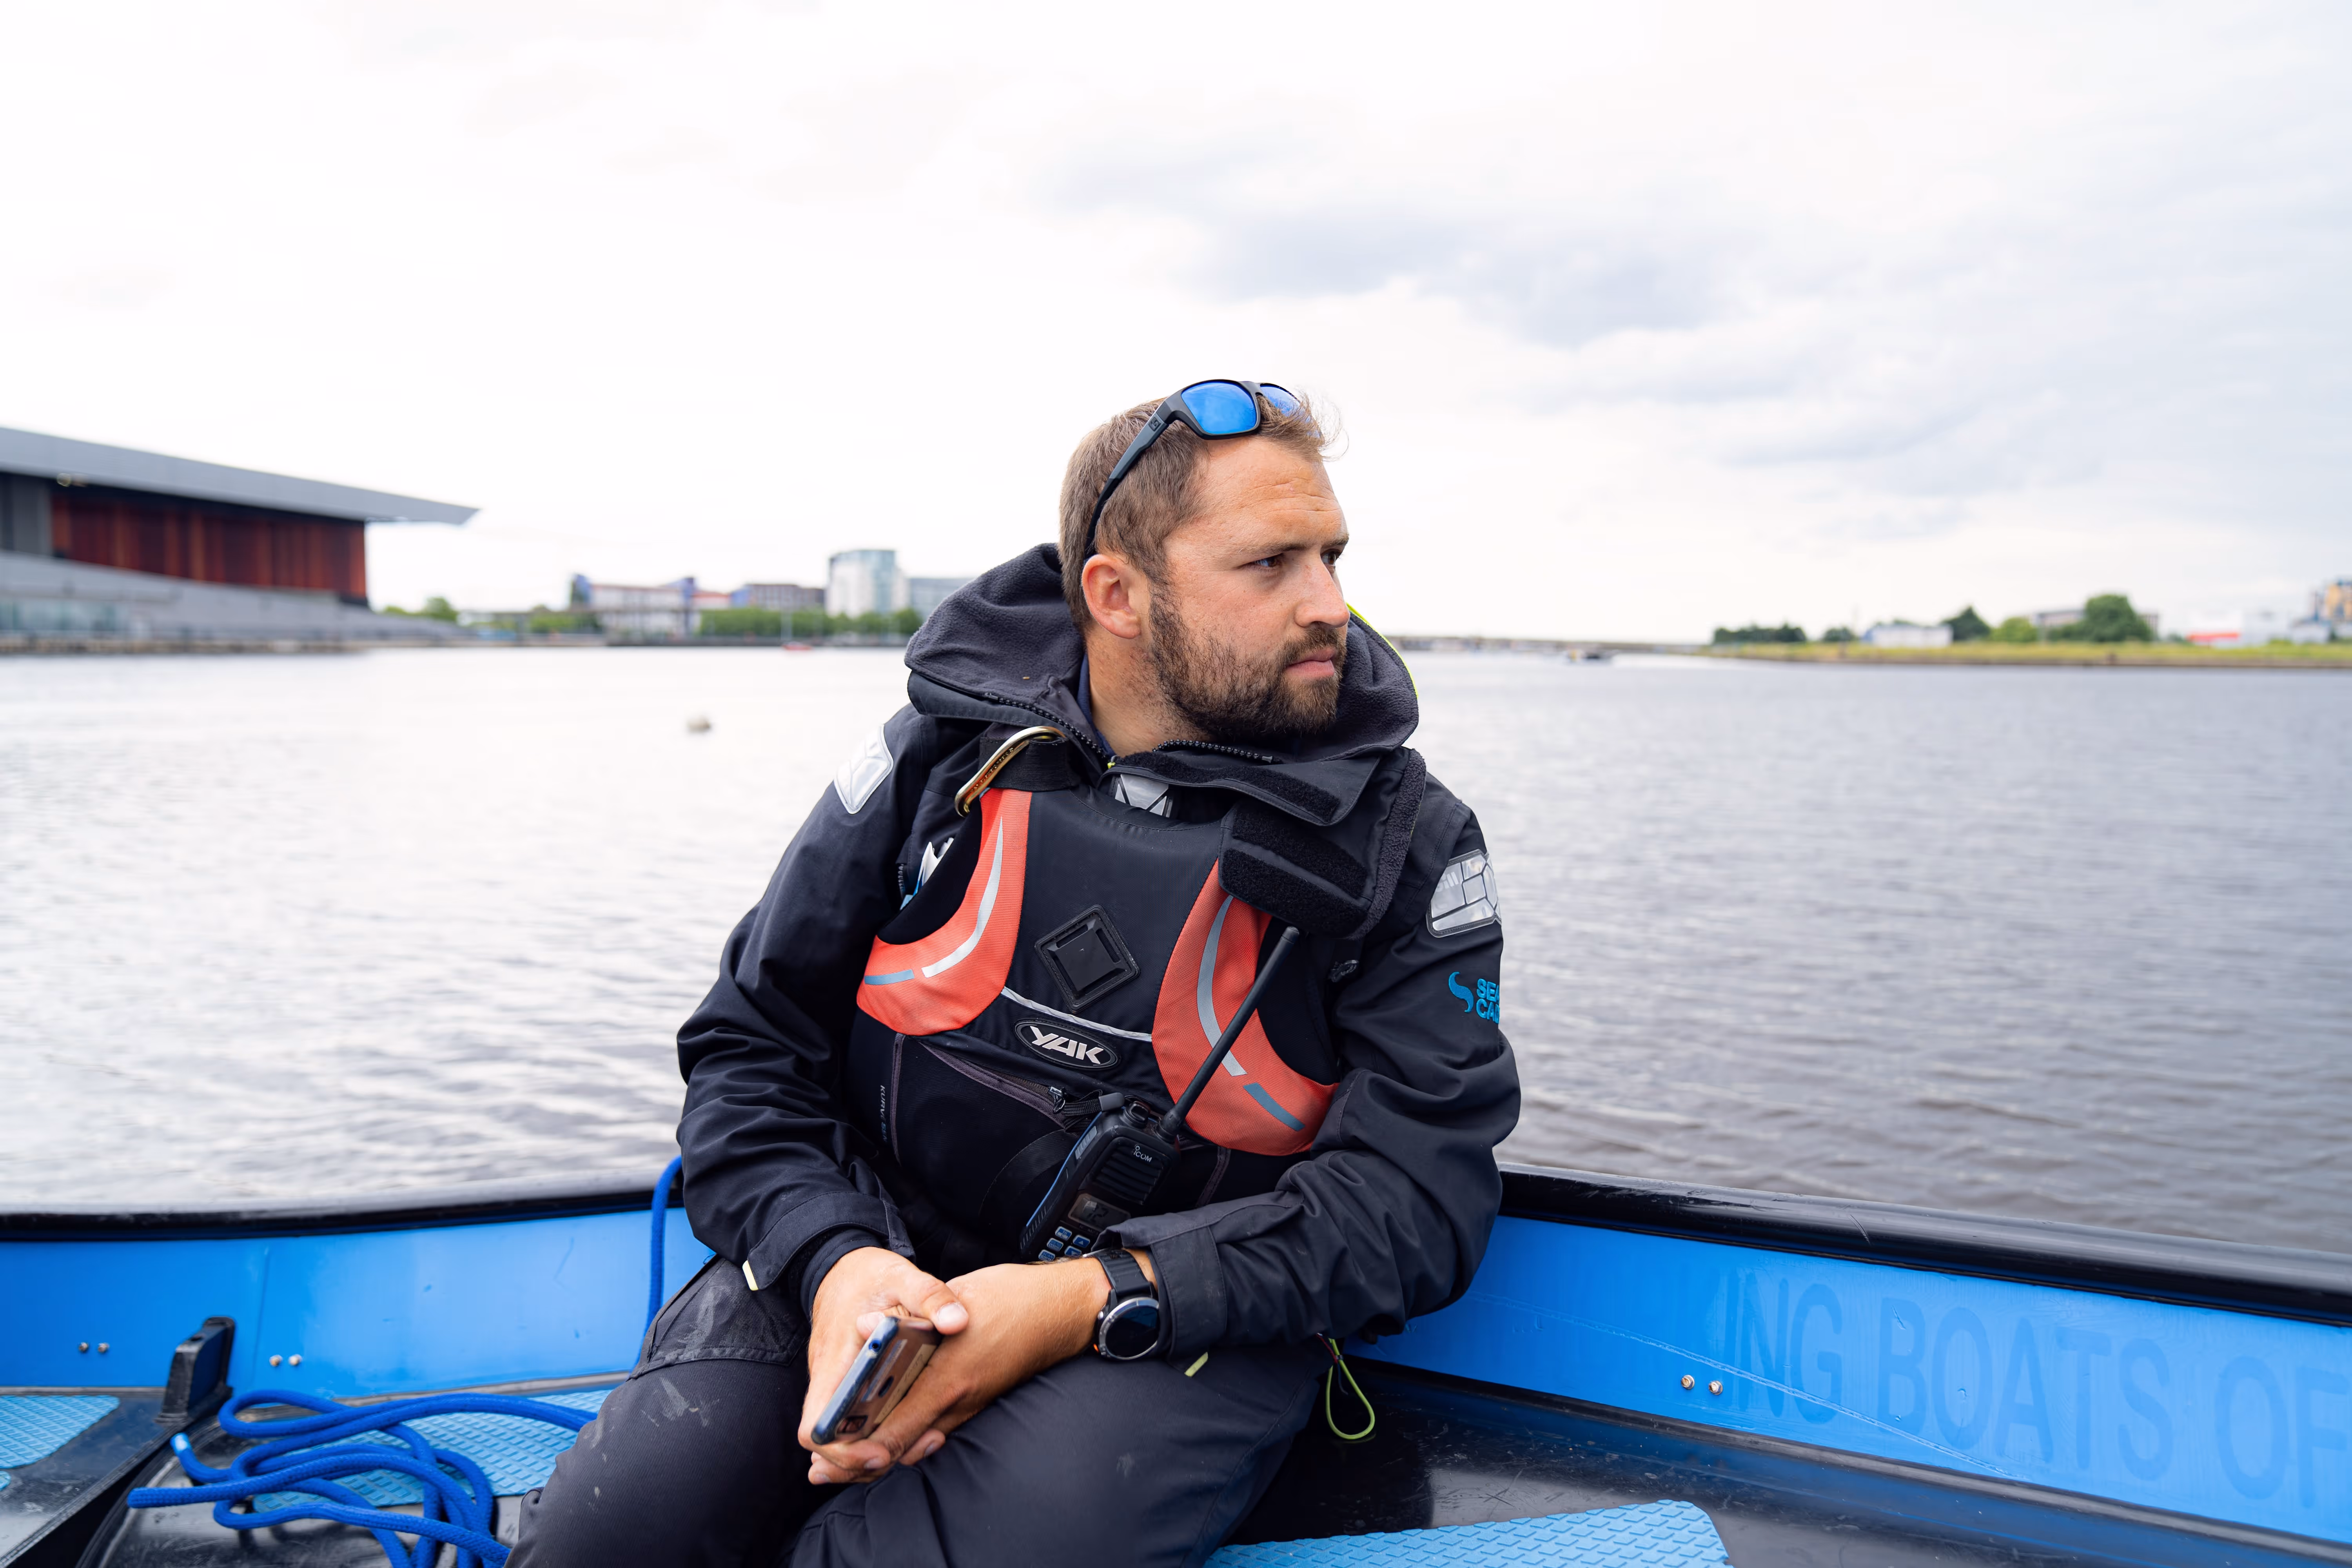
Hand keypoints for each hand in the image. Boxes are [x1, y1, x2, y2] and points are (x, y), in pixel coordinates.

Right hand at [798, 1247, 968, 1478]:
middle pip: (830, 1445)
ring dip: (871, 1450)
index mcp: (832, 1362)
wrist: (841, 1266)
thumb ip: (929, 1296)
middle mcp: (827, 1381)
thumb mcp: (901, 1275)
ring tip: (917, 1445)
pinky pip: (853, 1421)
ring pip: (843, 1437)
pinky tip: (907, 1433)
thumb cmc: (867, 1274)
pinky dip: (873, 1434)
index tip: (880, 1452)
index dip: (842, 1451)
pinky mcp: (846, 1384)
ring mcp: (835, 1385)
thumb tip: (957, 1322)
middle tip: (908, 1452)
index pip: (816, 1426)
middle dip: (863, 1461)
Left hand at [802, 1251, 1151, 1484]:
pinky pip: (935, 1431)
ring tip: (844, 1459)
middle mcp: (957, 1402)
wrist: (1063, 1310)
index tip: (830, 1454)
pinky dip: (907, 1440)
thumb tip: (866, 1327)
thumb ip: (910, 1318)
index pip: (895, 1428)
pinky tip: (889, 1438)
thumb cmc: (1011, 1300)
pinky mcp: (976, 1401)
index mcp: (948, 1379)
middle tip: (824, 1470)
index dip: (859, 1448)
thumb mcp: (956, 1301)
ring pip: (916, 1442)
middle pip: (900, 1446)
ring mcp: (969, 1405)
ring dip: (879, 1453)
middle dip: (859, 1462)